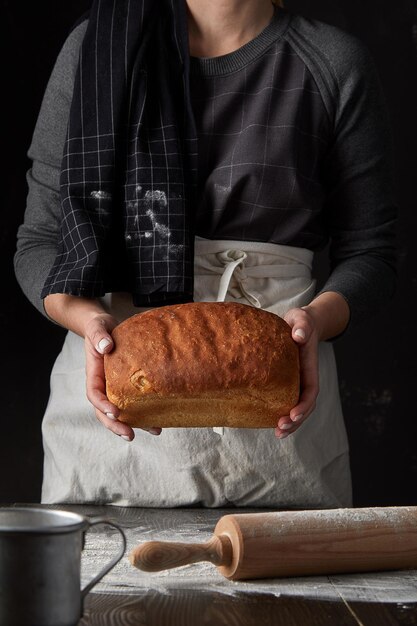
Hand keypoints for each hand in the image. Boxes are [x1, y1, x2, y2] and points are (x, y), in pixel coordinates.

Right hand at [84, 313, 161, 440]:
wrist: (105, 328)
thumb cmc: (99, 328)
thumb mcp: (97, 328)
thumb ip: (99, 336)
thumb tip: (106, 346)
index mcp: (94, 374)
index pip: (94, 395)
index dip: (102, 406)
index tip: (115, 413)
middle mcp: (104, 385)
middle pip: (105, 412)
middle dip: (116, 425)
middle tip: (129, 435)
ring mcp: (115, 388)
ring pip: (121, 412)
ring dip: (134, 424)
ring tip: (153, 432)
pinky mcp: (127, 387)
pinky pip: (134, 404)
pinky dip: (146, 415)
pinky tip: (160, 422)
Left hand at [275, 306, 319, 438]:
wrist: (300, 324)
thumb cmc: (301, 322)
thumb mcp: (302, 319)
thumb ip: (302, 325)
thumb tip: (299, 335)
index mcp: (309, 367)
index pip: (311, 391)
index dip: (304, 405)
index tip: (293, 414)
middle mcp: (305, 379)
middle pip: (305, 406)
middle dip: (296, 420)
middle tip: (280, 429)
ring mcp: (297, 383)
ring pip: (296, 408)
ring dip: (290, 423)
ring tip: (278, 433)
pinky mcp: (286, 383)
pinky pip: (285, 402)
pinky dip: (279, 414)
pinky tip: (269, 422)